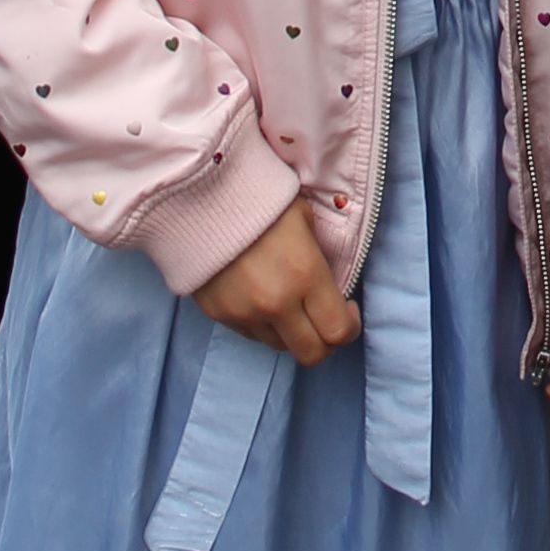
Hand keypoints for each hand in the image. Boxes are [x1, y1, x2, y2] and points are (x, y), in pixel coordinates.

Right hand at [195, 201, 361, 365]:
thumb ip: (322, 256)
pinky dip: (263, 324)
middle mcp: (277, 304)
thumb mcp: (304, 218)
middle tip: (323, 318)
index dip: (349, 327)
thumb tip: (332, 283)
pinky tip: (261, 297)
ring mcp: (245, 314)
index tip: (347, 309)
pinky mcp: (220, 316)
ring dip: (291, 332)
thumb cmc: (259, 198)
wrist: (200, 196)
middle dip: (325, 341)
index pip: (339, 331)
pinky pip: (252, 334)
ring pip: (280, 346)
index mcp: (305, 276)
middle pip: (312, 354)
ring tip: (289, 302)